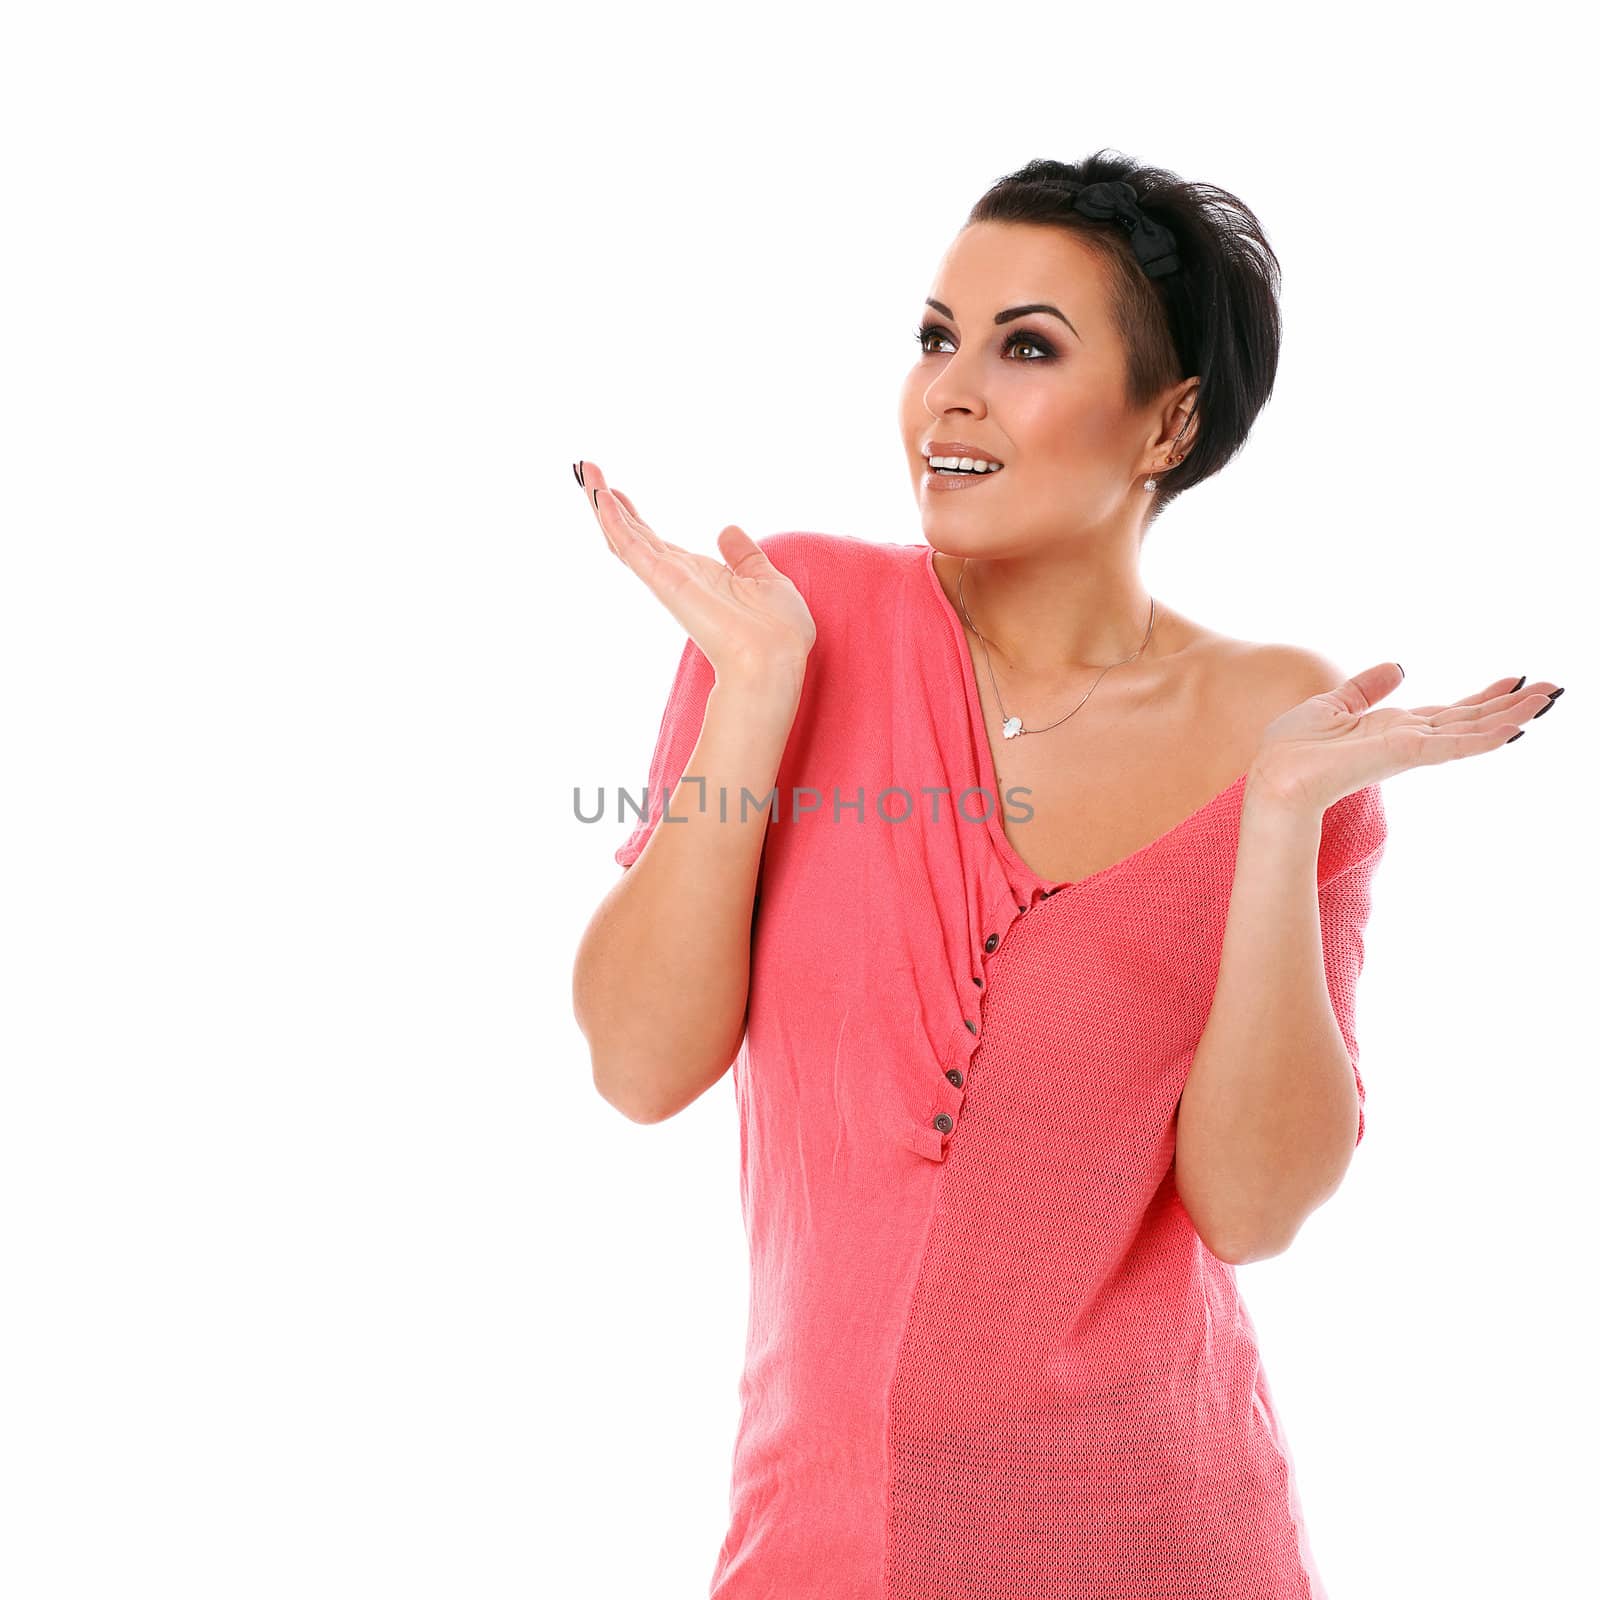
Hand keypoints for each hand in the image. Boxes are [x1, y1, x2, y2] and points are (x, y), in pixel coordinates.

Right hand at [574, 459, 815, 689]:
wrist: (775, 660)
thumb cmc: (777, 632)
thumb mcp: (766, 579)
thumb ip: (744, 556)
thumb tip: (726, 531)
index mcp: (698, 576)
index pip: (655, 543)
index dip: (634, 518)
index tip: (616, 493)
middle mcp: (676, 576)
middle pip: (632, 536)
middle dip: (607, 505)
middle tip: (587, 471)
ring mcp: (667, 579)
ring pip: (625, 537)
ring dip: (602, 504)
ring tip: (585, 471)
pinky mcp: (664, 581)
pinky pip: (633, 547)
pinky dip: (614, 520)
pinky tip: (600, 495)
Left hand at [1248, 663, 1560, 813]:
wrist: (1274, 778)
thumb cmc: (1292, 749)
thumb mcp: (1333, 704)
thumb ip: (1367, 688)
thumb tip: (1398, 667)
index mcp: (1394, 729)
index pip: (1449, 712)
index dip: (1483, 698)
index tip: (1515, 681)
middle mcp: (1409, 740)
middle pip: (1470, 720)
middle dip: (1511, 705)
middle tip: (1553, 689)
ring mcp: (1409, 749)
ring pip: (1471, 732)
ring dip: (1511, 717)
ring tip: (1548, 700)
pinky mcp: (1402, 754)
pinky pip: (1451, 745)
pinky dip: (1484, 737)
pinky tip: (1514, 727)